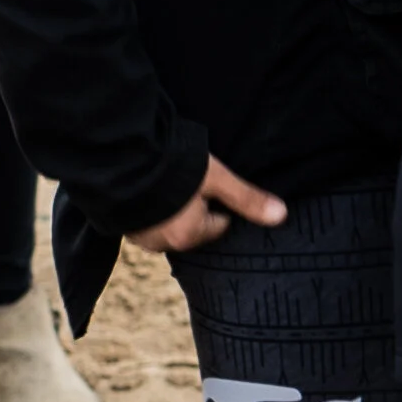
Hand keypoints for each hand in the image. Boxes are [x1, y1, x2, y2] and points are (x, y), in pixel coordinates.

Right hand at [127, 155, 287, 254]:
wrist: (119, 157)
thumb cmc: (174, 167)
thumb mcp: (217, 178)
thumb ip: (247, 199)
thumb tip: (281, 216)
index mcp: (187, 236)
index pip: (218, 226)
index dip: (219, 205)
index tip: (214, 186)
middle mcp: (162, 243)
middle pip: (191, 229)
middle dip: (193, 210)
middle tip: (191, 182)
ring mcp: (138, 236)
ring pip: (166, 226)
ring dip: (169, 211)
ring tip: (169, 183)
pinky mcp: (121, 223)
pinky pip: (144, 221)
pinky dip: (148, 209)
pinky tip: (148, 186)